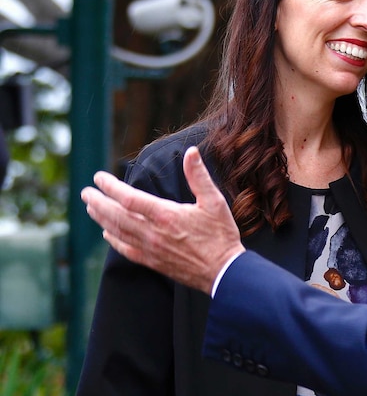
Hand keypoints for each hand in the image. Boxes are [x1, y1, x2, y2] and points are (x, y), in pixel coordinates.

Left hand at [82, 146, 245, 293]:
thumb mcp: (214, 201)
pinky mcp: (153, 262)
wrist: (223, 272)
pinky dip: (113, 240)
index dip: (110, 186)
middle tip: (85, 192)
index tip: (99, 178)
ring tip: (90, 208)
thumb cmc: (221, 235)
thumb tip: (191, 152)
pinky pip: (126, 250)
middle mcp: (153, 233)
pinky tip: (107, 233)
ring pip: (117, 232)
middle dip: (98, 202)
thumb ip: (198, 176)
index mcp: (166, 215)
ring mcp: (150, 249)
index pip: (128, 198)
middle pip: (116, 215)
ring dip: (101, 218)